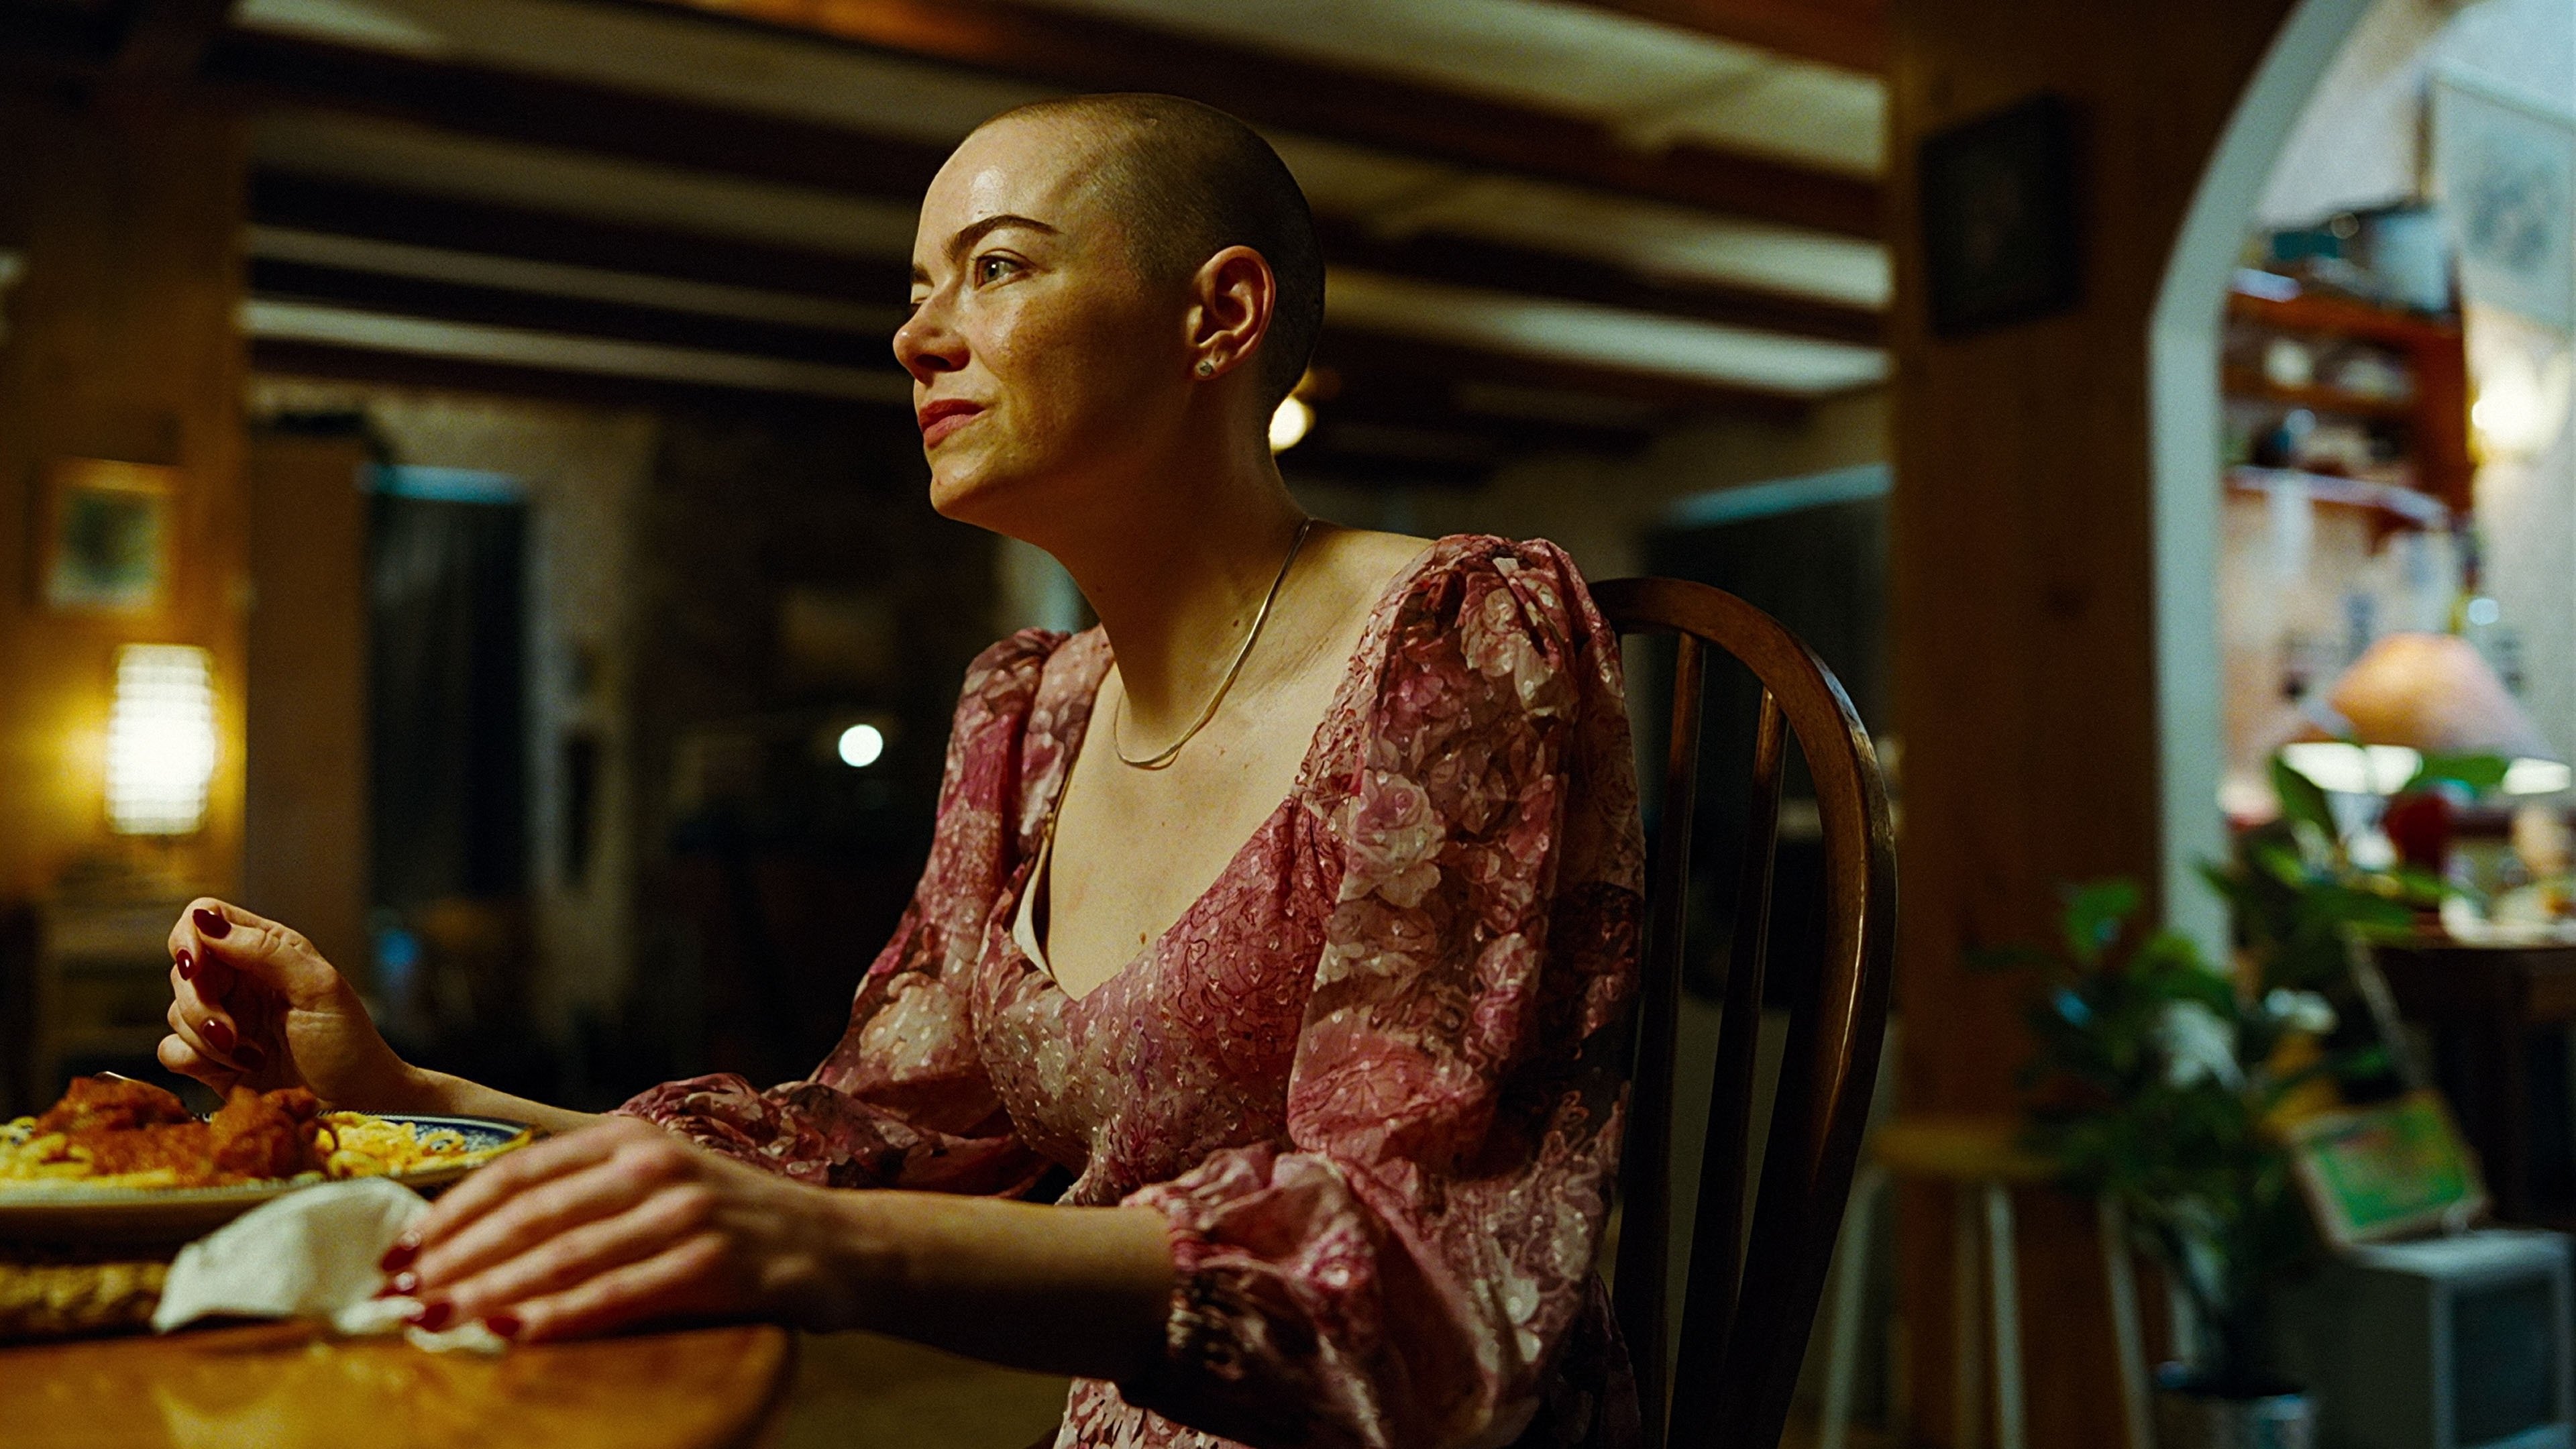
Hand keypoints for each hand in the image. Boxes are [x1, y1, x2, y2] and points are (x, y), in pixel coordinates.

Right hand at [158, 898, 412, 1107]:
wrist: (355, 1102)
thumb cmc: (348, 1041)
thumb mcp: (319, 986)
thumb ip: (266, 950)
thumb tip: (207, 922)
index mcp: (267, 950)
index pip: (206, 918)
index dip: (190, 937)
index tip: (195, 966)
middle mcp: (239, 979)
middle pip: (182, 970)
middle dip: (199, 1004)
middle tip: (230, 1032)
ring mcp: (223, 1018)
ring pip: (174, 1012)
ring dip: (208, 1039)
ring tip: (253, 1055)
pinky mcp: (209, 1058)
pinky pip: (170, 1049)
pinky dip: (197, 1060)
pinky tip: (239, 1068)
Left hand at [389, 1117, 860, 1341]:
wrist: (841, 1244)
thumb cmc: (733, 1224)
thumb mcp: (658, 1186)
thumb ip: (584, 1199)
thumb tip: (475, 1243)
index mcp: (628, 1137)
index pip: (517, 1171)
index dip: (449, 1213)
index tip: (395, 1253)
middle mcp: (654, 1164)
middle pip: (529, 1214)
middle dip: (452, 1260)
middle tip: (394, 1299)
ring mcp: (687, 1211)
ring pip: (564, 1255)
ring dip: (488, 1291)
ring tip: (431, 1323)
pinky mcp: (715, 1263)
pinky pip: (619, 1294)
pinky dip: (560, 1316)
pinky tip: (513, 1334)